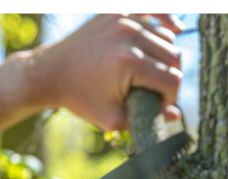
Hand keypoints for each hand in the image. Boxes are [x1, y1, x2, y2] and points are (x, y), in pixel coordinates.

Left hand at [27, 14, 184, 130]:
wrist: (51, 72)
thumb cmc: (81, 98)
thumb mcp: (112, 118)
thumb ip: (146, 118)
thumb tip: (175, 115)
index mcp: (130, 62)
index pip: (172, 80)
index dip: (169, 98)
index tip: (157, 105)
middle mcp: (130, 35)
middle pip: (174, 57)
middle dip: (169, 78)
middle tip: (153, 91)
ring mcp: (124, 19)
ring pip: (167, 38)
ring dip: (164, 57)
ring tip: (149, 72)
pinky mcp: (119, 11)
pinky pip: (154, 12)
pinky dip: (166, 21)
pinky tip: (175, 28)